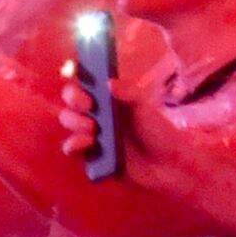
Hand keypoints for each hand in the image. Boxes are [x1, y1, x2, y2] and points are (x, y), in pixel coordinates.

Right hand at [56, 62, 173, 173]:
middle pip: (72, 99)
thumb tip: (109, 83)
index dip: (76, 72)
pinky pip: (72, 148)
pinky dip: (74, 144)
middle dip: (74, 98)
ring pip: (69, 120)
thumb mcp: (146, 108)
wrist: (166, 165)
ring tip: (93, 128)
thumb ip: (129, 93)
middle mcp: (97, 112)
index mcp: (110, 96)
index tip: (75, 71)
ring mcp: (92, 132)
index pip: (86, 79)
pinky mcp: (90, 154)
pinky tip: (87, 143)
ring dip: (74, 121)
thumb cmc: (158, 132)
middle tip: (88, 105)